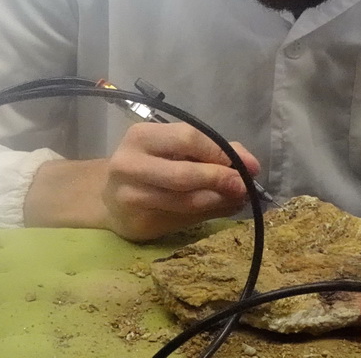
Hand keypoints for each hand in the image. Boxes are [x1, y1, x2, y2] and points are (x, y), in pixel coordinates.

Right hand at [102, 122, 261, 239]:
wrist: (111, 196)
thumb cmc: (152, 164)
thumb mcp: (175, 147)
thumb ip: (213, 149)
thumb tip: (250, 165)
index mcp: (141, 136)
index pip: (187, 138)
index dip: (220, 152)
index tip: (248, 165)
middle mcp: (129, 165)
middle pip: (183, 174)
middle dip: (219, 180)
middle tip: (244, 186)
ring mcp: (130, 197)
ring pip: (184, 202)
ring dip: (218, 201)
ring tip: (237, 199)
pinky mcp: (137, 223)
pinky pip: (182, 219)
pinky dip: (208, 214)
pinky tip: (220, 208)